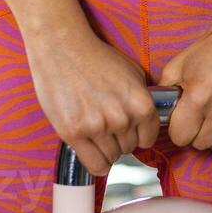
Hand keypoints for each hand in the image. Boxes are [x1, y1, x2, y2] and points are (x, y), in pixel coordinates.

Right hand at [28, 28, 158, 176]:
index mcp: (141, 103)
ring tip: (94, 129)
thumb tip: (146, 124)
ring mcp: (98, 127)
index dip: (138, 135)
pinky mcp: (74, 133)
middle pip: (129, 148)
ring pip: (112, 157)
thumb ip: (142, 100)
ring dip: (105, 148)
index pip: (148, 139)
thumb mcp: (133, 74)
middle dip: (119, 139)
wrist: (63, 47)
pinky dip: (96, 162)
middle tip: (105, 123)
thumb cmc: (97, 58)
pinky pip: (95, 165)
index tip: (128, 130)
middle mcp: (122, 118)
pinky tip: (90, 149)